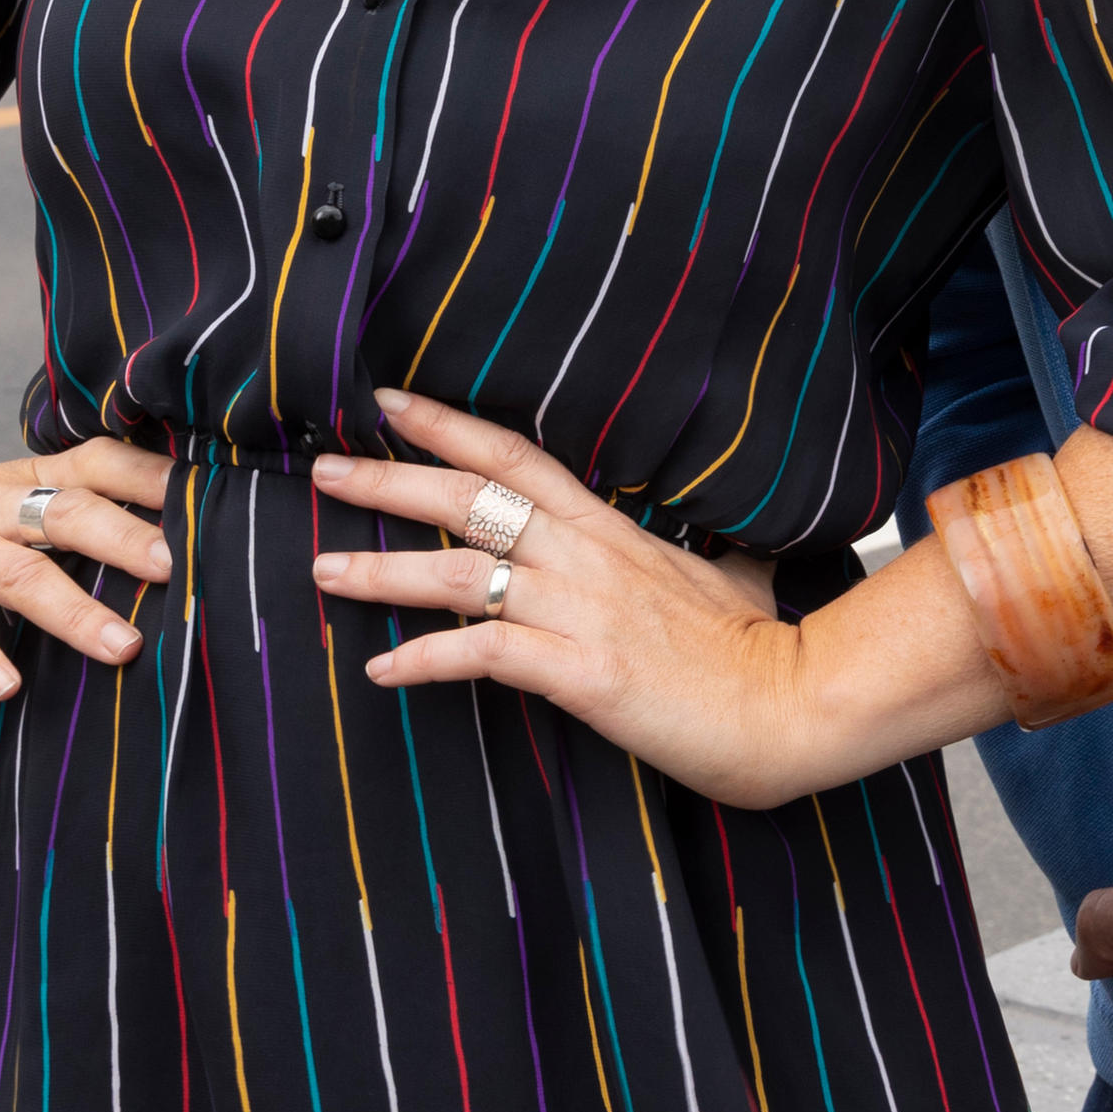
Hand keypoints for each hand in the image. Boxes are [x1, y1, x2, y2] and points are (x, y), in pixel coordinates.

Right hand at [0, 437, 176, 700]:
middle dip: (128, 537)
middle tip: (183, 570)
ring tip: (124, 648)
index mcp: (19, 482)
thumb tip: (164, 553)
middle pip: (67, 509)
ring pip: (14, 569)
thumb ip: (64, 519)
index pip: (97, 463)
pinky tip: (6, 686)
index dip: (153, 478)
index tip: (217, 500)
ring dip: (72, 608)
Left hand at [309, 389, 817, 802]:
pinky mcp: (582, 672)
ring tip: (323, 571)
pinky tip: (382, 672)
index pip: (516, 457)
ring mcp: (582, 613)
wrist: (790, 708)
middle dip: (389, 479)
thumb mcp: (730, 573)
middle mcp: (587, 560)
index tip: (389, 403)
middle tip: (325, 468)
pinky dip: (426, 661)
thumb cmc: (758, 649)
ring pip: (461, 574)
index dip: (449, 427)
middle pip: (471, 501)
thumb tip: (723, 538)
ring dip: (383, 571)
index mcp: (612, 532)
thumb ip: (704, 548)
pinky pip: (485, 655)